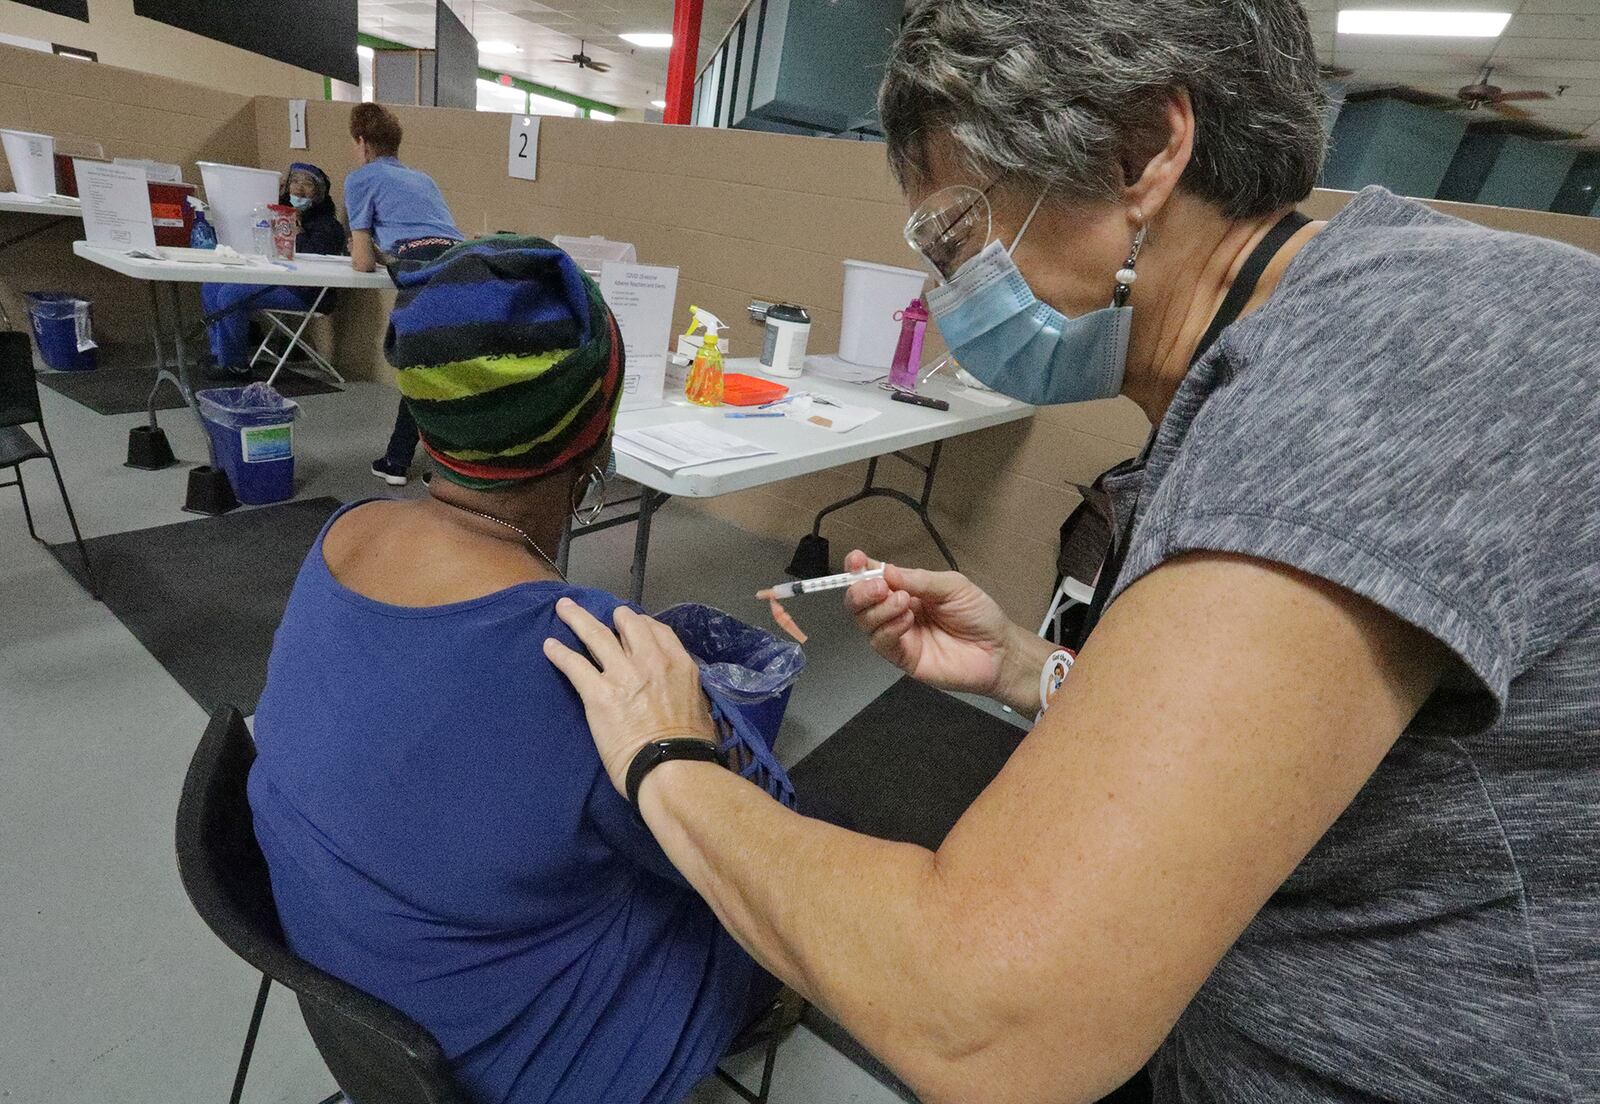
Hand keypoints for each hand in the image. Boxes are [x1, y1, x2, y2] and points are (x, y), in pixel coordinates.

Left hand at [544, 599, 716, 794]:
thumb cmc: (692, 747)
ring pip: (596, 635)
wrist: (672, 766)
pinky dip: (560, 653)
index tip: (634, 626)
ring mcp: (622, 673)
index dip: (643, 625)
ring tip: (564, 608)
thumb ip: (689, 691)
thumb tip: (686, 695)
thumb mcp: (702, 707)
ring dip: (578, 619)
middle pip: (628, 624)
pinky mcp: (598, 693)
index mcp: (679, 664)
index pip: (658, 631)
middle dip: (615, 617)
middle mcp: (650, 660)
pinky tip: (549, 646)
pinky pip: (575, 664)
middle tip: (605, 617)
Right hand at [842, 549, 1044, 708]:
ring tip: (903, 601)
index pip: (874, 577)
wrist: (998, 651)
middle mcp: (896, 611)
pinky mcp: (902, 658)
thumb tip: (886, 570)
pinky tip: (906, 620)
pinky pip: (881, 642)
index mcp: (906, 589)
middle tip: (879, 586)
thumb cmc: (978, 614)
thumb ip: (919, 579)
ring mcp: (898, 636)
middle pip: (860, 601)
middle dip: (862, 590)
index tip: (856, 560)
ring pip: (865, 622)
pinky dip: (889, 628)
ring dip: (878, 608)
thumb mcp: (952, 586)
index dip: (859, 568)